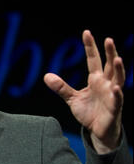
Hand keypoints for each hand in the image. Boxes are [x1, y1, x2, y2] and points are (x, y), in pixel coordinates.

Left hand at [44, 30, 124, 153]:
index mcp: (95, 80)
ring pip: (118, 78)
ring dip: (118, 69)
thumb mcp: (71, 98)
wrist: (97, 130)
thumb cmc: (88, 112)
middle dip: (110, 52)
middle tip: (108, 39)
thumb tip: (46, 75)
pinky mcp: (115, 107)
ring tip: (118, 58)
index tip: (86, 33)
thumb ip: (61, 87)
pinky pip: (118, 99)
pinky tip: (116, 87)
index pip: (93, 60)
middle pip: (109, 65)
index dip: (90, 47)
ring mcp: (112, 94)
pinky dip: (117, 93)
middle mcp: (106, 84)